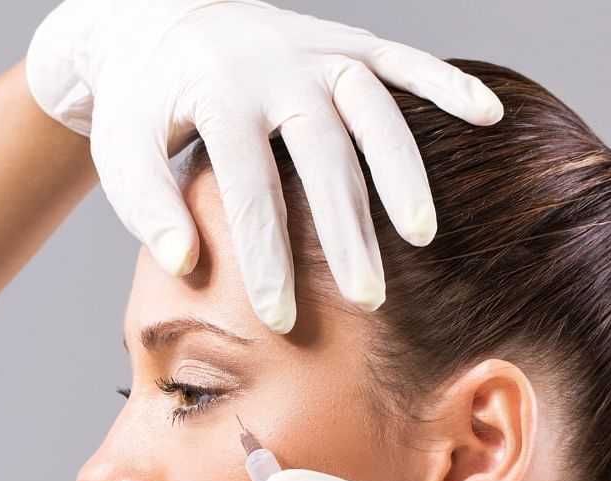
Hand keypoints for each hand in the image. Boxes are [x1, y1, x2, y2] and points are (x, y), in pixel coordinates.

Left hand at [25, 0, 503, 333]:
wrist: (156, 20)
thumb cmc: (142, 106)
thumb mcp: (124, 152)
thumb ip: (148, 207)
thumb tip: (182, 264)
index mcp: (219, 94)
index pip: (250, 187)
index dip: (266, 257)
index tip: (281, 320)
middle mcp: (278, 66)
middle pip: (323, 155)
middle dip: (347, 231)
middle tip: (367, 300)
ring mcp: (317, 50)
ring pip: (374, 109)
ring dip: (403, 172)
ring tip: (422, 237)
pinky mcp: (344, 41)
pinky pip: (404, 58)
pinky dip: (447, 83)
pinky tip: (487, 115)